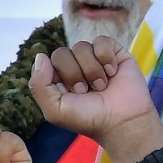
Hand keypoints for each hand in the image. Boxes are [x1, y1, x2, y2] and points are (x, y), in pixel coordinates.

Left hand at [29, 39, 162, 162]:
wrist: (123, 122)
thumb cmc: (90, 119)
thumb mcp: (55, 110)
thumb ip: (38, 85)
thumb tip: (41, 55)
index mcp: (59, 78)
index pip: (48, 61)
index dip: (60, 74)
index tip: (74, 93)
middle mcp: (76, 66)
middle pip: (63, 52)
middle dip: (74, 73)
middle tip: (88, 90)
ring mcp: (95, 59)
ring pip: (82, 46)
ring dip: (92, 68)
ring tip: (102, 85)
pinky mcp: (115, 54)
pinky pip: (102, 41)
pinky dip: (106, 56)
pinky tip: (112, 72)